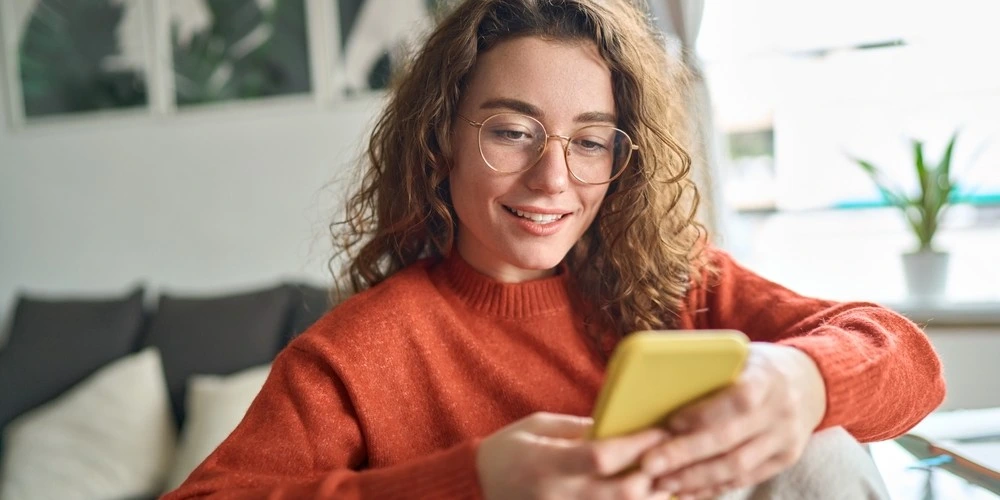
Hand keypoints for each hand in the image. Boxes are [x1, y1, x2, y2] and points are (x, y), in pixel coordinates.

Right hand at [477, 412, 671, 499]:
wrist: (475, 489)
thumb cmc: (506, 451)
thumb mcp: (536, 426)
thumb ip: (577, 427)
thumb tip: (618, 426)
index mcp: (547, 464)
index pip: (602, 455)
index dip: (636, 445)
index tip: (660, 431)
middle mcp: (558, 496)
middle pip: (620, 492)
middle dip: (652, 475)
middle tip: (671, 458)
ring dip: (650, 499)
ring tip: (666, 482)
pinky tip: (644, 498)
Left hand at [639, 343, 826, 499]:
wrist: (810, 381)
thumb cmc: (758, 365)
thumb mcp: (741, 355)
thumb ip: (711, 370)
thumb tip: (658, 387)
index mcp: (767, 378)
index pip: (738, 399)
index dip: (703, 414)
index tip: (669, 422)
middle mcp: (780, 411)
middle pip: (730, 440)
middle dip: (686, 454)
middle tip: (650, 464)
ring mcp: (786, 439)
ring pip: (737, 466)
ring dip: (695, 478)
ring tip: (662, 482)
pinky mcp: (785, 460)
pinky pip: (746, 479)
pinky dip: (714, 487)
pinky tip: (687, 491)